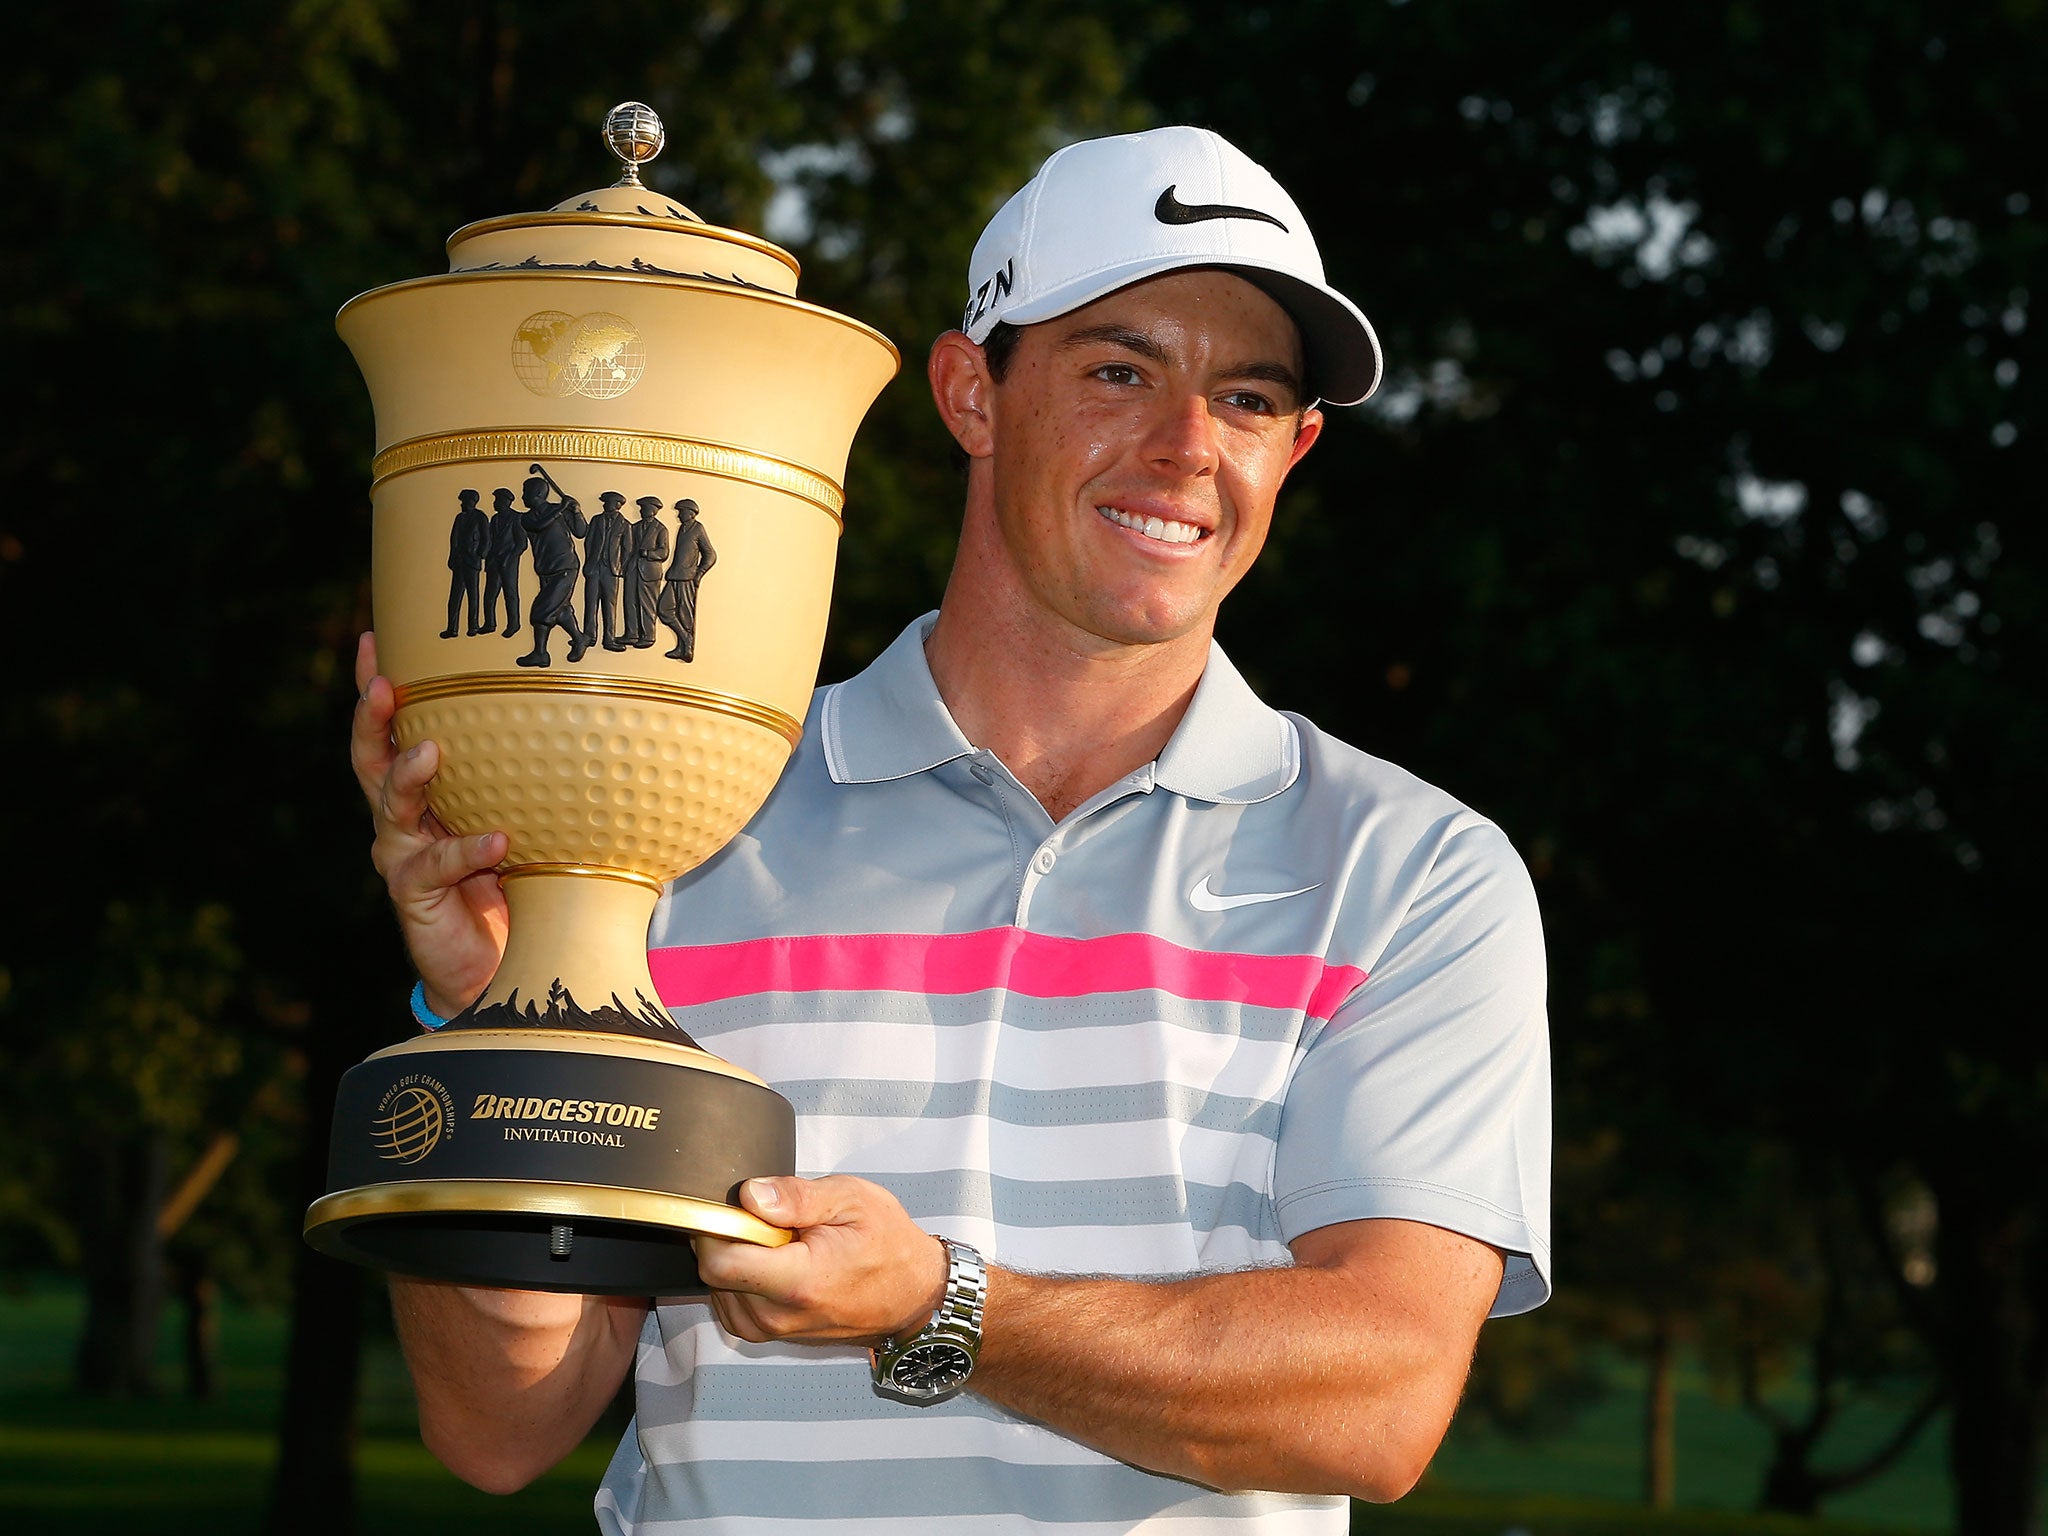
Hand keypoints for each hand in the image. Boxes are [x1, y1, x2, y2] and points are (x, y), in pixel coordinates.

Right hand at [350, 631, 509, 1015]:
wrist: (500, 965)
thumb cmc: (518, 882)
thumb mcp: (527, 820)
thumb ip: (540, 779)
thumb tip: (605, 719)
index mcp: (426, 792)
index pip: (394, 730)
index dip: (378, 687)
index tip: (378, 639)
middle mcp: (403, 820)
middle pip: (371, 759)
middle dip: (371, 719)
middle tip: (382, 685)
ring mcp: (403, 857)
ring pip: (391, 807)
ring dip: (409, 775)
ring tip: (431, 751)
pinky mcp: (414, 897)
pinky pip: (436, 867)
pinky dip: (468, 849)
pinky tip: (498, 839)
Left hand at [692, 1176, 947, 1346]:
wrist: (913, 1293)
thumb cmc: (887, 1243)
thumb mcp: (852, 1200)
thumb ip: (797, 1196)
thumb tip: (749, 1195)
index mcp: (799, 1281)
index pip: (719, 1264)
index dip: (716, 1229)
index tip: (739, 1208)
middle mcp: (780, 1315)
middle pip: (714, 1276)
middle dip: (730, 1240)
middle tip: (771, 1221)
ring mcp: (775, 1331)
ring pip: (719, 1291)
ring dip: (737, 1260)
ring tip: (780, 1242)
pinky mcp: (773, 1335)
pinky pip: (733, 1305)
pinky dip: (741, 1280)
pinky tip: (772, 1261)